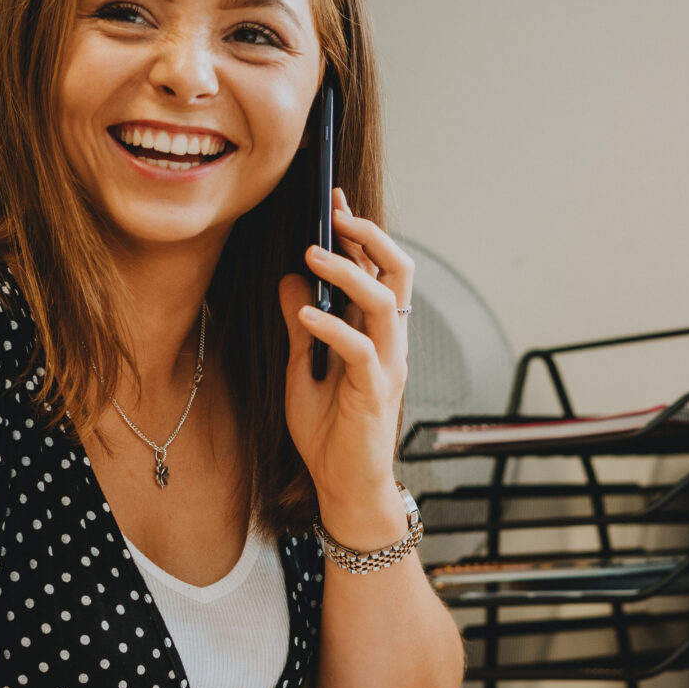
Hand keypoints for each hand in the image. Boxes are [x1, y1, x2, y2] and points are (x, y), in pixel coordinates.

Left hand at [277, 190, 413, 514]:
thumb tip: (290, 280)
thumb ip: (301, 327)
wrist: (343, 486)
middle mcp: (389, 341)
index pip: (378, 269)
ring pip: (384, 301)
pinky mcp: (375, 391)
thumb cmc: (329, 432)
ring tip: (314, 254)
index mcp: (375, 332)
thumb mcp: (302, 369)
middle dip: (370, 237)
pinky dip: (333, 326)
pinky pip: (360, 348)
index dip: (359, 233)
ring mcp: (387, 364)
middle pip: (398, 272)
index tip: (333, 200)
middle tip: (335, 214)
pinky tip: (306, 315)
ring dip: (350, 273)